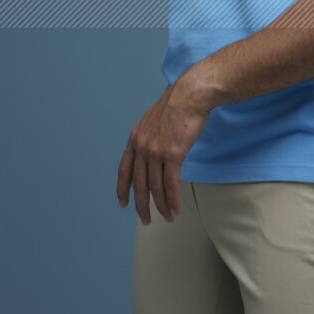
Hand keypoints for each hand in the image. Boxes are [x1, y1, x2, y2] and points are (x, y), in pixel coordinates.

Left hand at [116, 80, 210, 224]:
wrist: (190, 94)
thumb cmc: (178, 104)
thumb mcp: (155, 119)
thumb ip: (151, 136)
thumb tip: (156, 150)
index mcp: (135, 138)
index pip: (124, 169)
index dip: (122, 188)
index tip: (123, 202)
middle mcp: (142, 146)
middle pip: (138, 183)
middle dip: (141, 204)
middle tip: (145, 219)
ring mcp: (155, 151)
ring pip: (155, 187)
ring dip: (161, 206)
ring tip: (167, 217)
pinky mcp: (172, 155)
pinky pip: (171, 184)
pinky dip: (172, 200)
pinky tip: (175, 210)